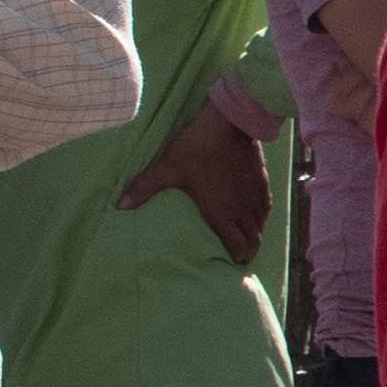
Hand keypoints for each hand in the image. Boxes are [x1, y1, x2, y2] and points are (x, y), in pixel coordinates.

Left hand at [132, 93, 273, 265]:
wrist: (229, 123)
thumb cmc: (196, 147)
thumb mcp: (166, 167)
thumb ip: (144, 187)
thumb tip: (120, 205)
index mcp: (220, 212)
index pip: (236, 244)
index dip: (237, 257)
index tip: (234, 264)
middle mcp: (241, 208)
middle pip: (253, 239)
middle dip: (249, 251)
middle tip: (242, 258)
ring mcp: (253, 195)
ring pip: (261, 224)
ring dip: (256, 235)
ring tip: (250, 240)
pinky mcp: (262, 181)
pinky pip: (266, 207)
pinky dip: (262, 217)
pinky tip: (258, 215)